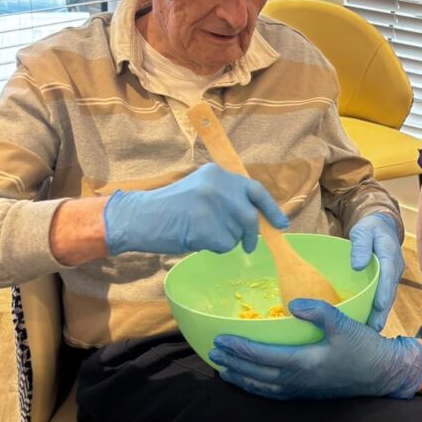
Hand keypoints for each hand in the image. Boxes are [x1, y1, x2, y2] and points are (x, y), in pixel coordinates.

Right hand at [103, 163, 288, 255]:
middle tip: (249, 246)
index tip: (281, 224)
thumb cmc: (169, 208)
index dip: (270, 209)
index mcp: (218, 173)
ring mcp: (212, 205)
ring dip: (225, 240)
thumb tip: (256, 216)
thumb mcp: (201, 189)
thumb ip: (227, 197)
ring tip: (202, 234)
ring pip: (236, 233)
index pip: (255, 190)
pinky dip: (214, 248)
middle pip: (249, 216)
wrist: (140, 217)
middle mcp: (218, 185)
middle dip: (251, 234)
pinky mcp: (206, 226)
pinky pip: (224, 245)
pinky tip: (196, 240)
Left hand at [209, 299, 421, 399]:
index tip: (220, 340)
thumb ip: (318, 311)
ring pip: (261, 386)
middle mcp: (298, 380)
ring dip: (240, 378)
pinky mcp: (307, 393)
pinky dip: (256, 388)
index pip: (262, 356)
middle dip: (232, 363)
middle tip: (212, 352)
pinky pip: (273, 393)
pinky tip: (248, 382)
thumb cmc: (364, 347)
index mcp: (304, 362)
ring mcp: (301, 390)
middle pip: (256, 374)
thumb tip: (292, 304)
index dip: (240, 349)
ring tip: (221, 368)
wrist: (383, 373)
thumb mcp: (344, 323)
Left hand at [348, 212, 403, 330]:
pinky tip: (369, 322)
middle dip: (383, 310)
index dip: (384, 291)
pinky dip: (378, 309)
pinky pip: (383, 296)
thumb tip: (358, 265)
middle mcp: (395, 268)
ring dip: (381, 313)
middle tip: (375, 328)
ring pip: (387, 297)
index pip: (388, 275)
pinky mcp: (388, 281)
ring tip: (372, 331)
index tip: (380, 306)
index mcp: (389, 254)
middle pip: (389, 291)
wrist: (382, 226)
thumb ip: (360, 245)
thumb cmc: (370, 229)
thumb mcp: (362, 231)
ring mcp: (393, 276)